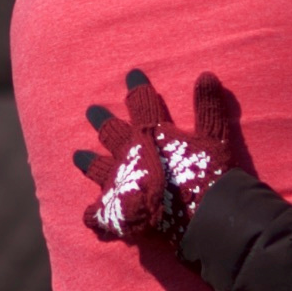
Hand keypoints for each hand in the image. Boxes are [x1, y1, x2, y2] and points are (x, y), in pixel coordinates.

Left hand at [70, 69, 246, 244]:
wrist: (199, 215)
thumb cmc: (206, 173)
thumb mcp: (214, 137)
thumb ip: (208, 108)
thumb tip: (206, 74)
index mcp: (149, 134)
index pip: (141, 103)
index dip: (137, 88)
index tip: (131, 75)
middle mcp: (127, 154)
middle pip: (110, 132)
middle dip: (101, 120)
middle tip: (92, 110)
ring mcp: (118, 183)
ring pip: (96, 168)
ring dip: (88, 161)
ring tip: (77, 155)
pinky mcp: (115, 212)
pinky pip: (98, 215)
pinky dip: (94, 216)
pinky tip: (90, 216)